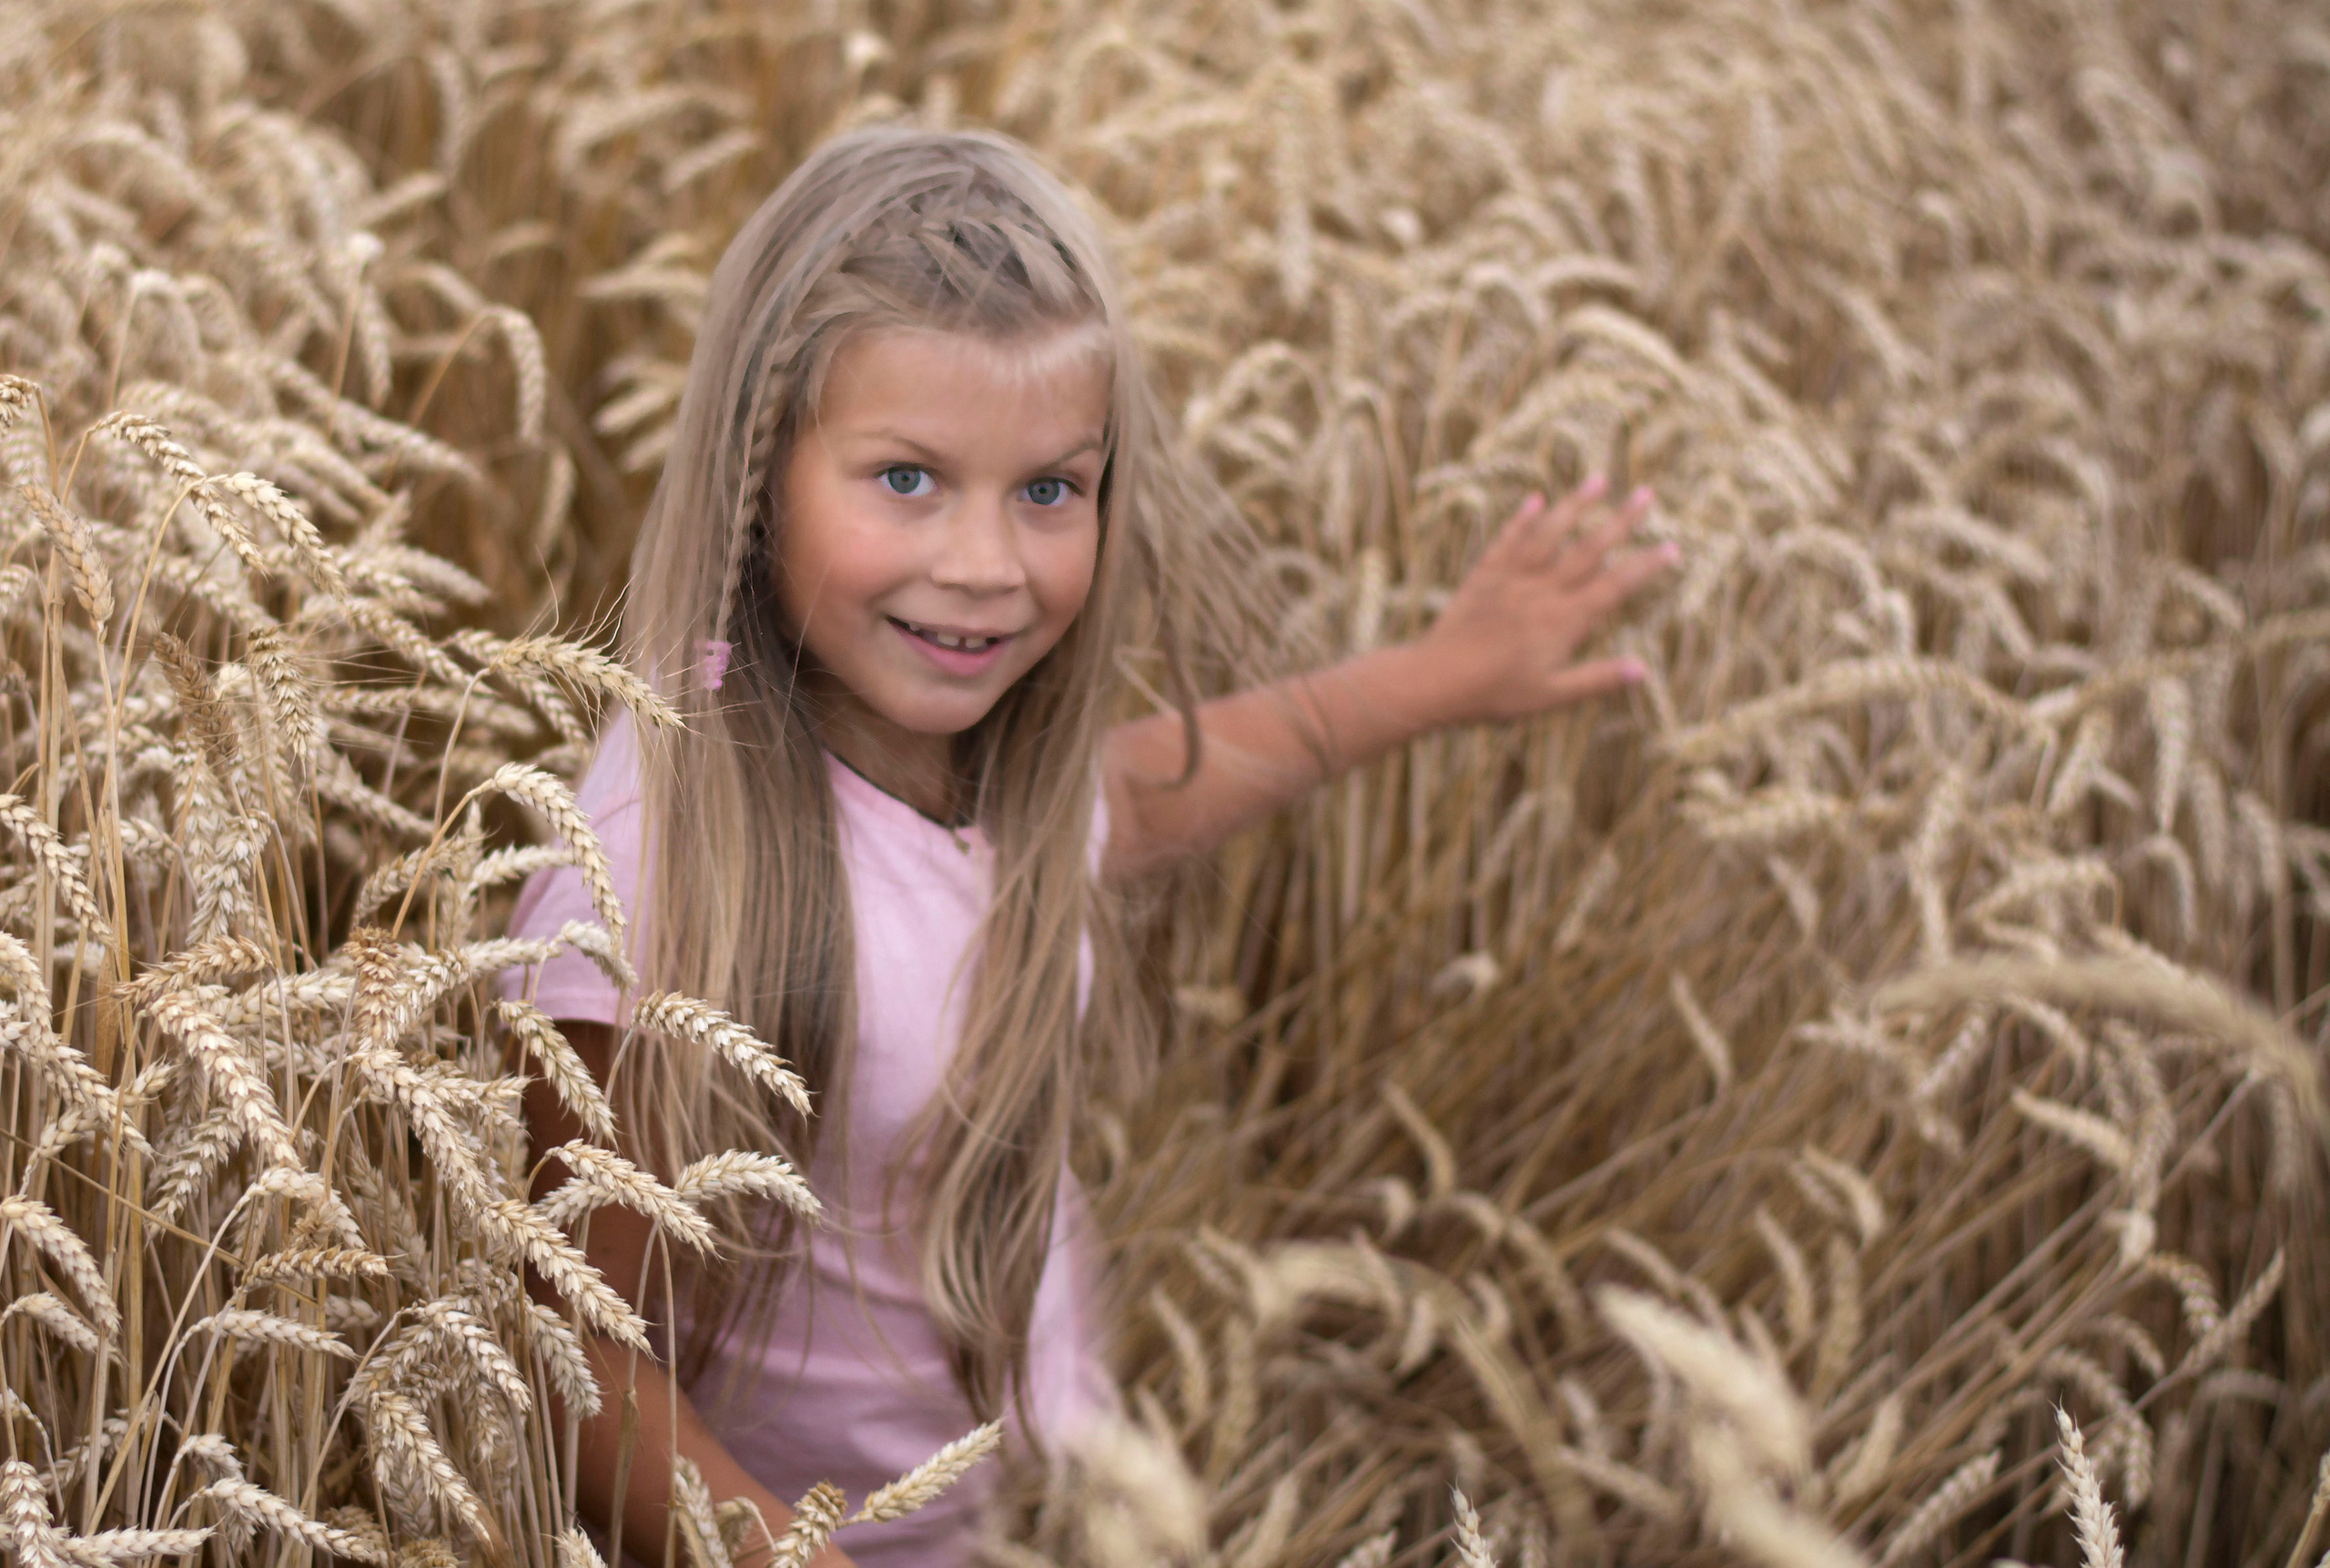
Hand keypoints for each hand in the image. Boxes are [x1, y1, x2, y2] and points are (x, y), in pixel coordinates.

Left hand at [1416, 474, 1675, 724]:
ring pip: (1549, 533)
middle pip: (1589, 548)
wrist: (1435, 679)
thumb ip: (1597, 679)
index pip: (1615, 586)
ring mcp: (1511, 578)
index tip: (1672, 546)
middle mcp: (1542, 590)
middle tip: (1647, 493)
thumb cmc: (1494, 694)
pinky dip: (1522, 520)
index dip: (1645, 566)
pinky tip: (1536, 500)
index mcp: (1564, 620)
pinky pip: (1507, 541)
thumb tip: (1642, 669)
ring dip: (1576, 505)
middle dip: (1622, 520)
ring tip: (1599, 480)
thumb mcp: (1551, 696)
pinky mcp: (1483, 576)